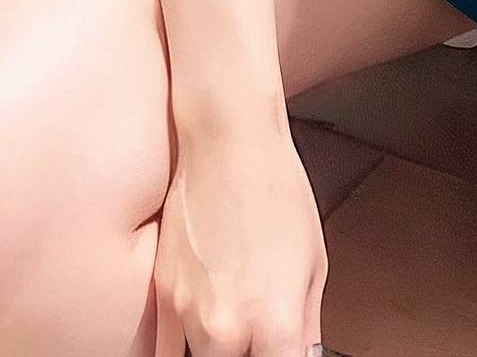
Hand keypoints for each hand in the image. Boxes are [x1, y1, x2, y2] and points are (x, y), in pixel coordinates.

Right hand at [150, 127, 327, 355]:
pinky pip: (170, 345)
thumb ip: (307, 326)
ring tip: (238, 316)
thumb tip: (302, 354)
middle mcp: (227, 327)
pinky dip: (191, 338)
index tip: (285, 351)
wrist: (228, 140)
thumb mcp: (314, 263)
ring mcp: (187, 313)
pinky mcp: (162, 295)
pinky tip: (209, 317)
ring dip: (223, 350)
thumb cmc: (277, 188)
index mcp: (275, 322)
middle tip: (262, 337)